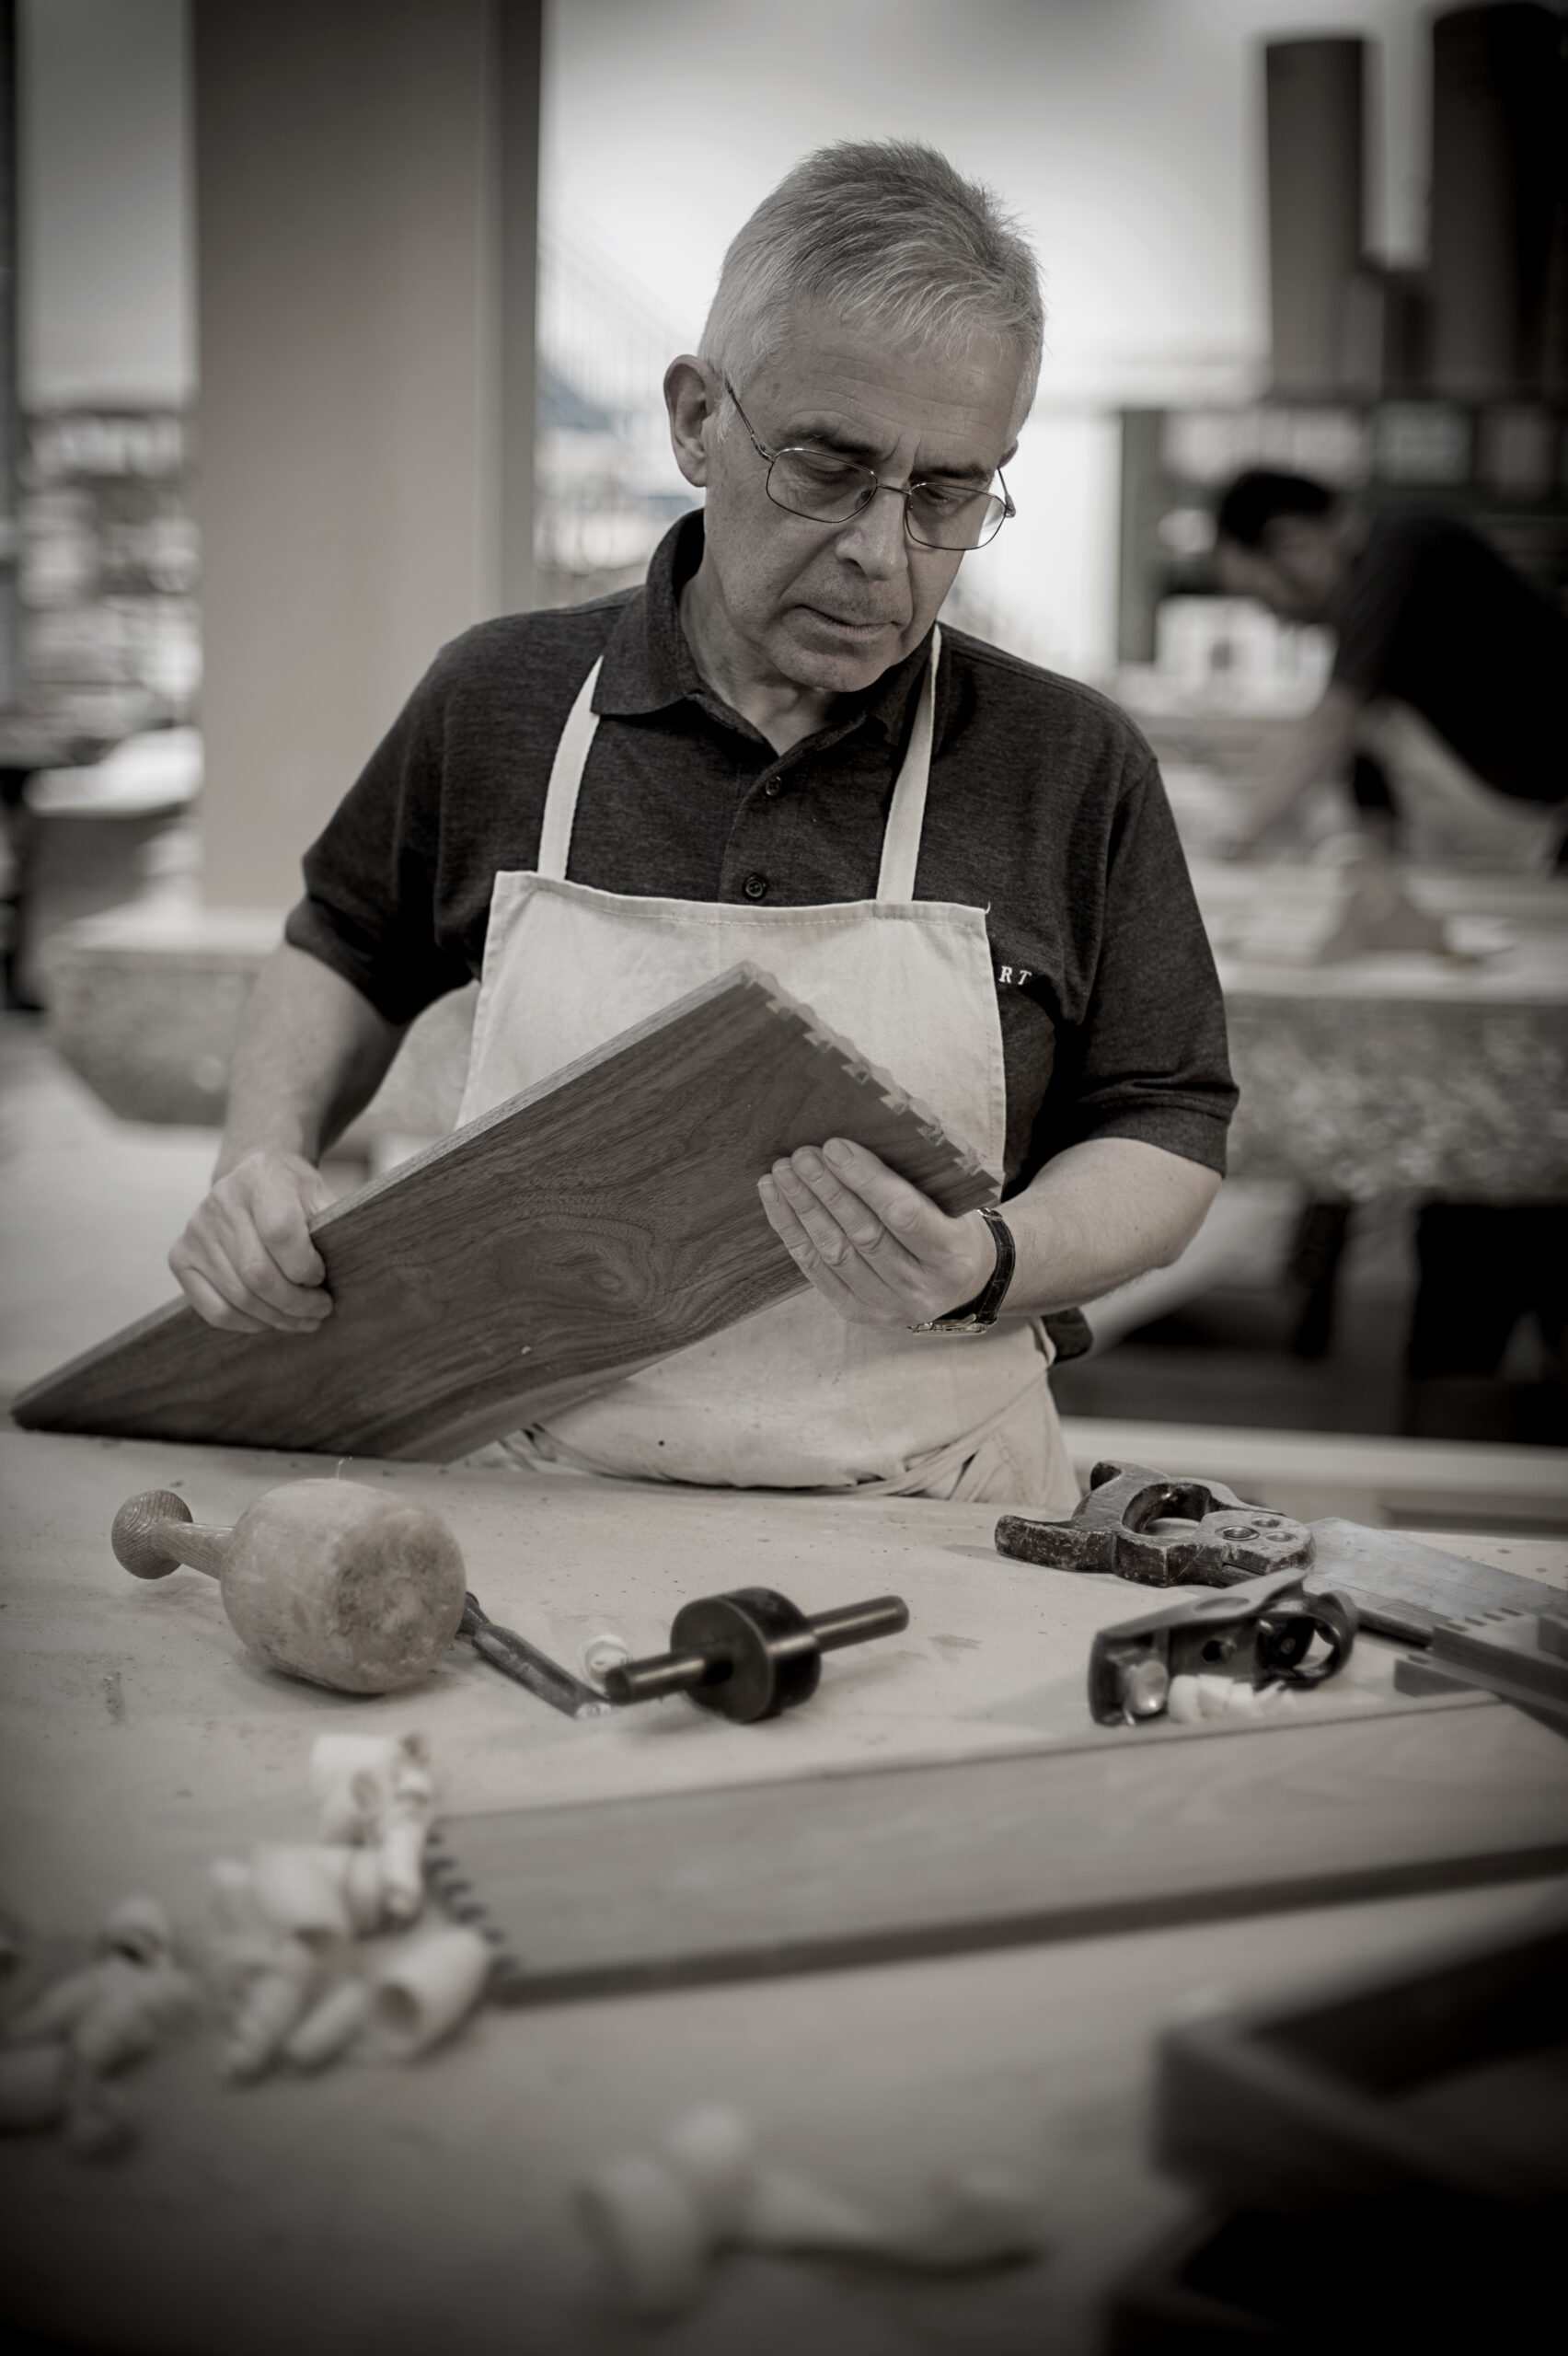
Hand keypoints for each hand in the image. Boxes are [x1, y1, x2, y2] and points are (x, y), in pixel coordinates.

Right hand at [169, 1151, 336, 1333]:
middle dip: (296, 1302)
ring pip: (239, 1296)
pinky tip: (270, 1320)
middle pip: (258, 1273)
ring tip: (304, 1320)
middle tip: (321, 1310)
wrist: (250, 1177)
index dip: (306, 1266)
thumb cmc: (293, 1192)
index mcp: (260, 1177)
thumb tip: (351, 1267)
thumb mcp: (318, 1194)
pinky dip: (247, 1323)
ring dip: (278, 1318)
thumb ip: (332, 1225)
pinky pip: (214, 1309)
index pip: (281, 1233)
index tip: (322, 1278)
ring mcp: (196, 1230)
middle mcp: (220, 1201)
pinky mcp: (180, 1257)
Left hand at [757, 1138, 996, 1327]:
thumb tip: (874, 1119)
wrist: (962, 1282)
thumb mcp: (955, 1199)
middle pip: (863, 1234)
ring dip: (803, 1208)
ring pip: (835, 1253)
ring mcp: (888, 1307)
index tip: (836, 1146)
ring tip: (782, 1171)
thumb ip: (918, 1170)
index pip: (903, 1214)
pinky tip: (776, 1199)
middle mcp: (921, 1288)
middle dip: (827, 1191)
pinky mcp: (858, 1313)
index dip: (866, 1179)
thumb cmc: (953, 1223)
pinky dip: (792, 1232)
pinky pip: (816, 1271)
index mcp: (952, 1254)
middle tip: (802, 1155)